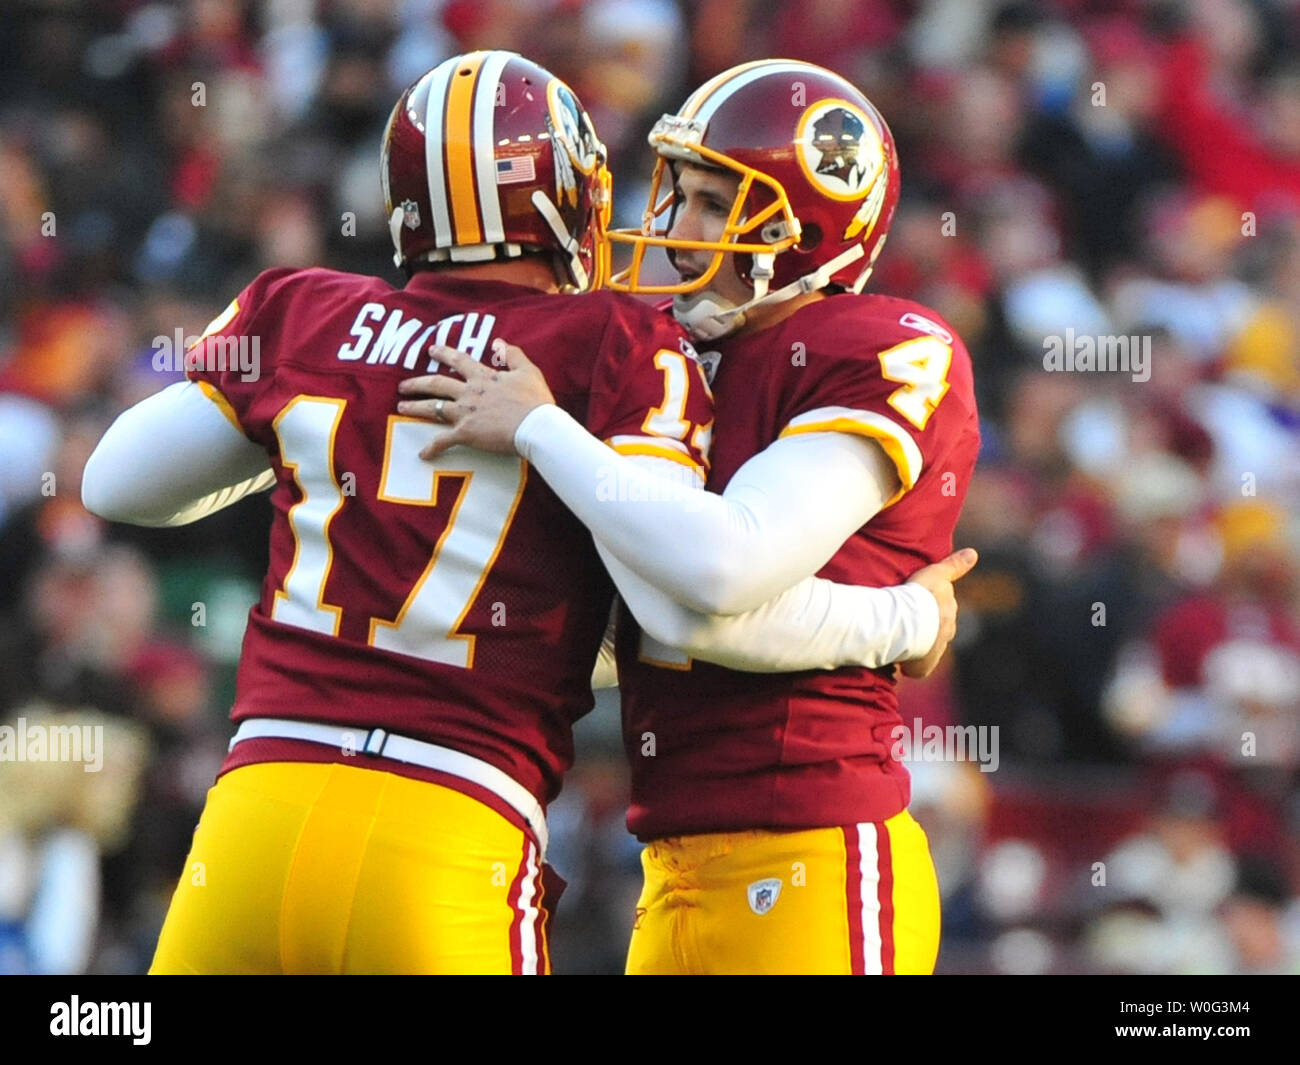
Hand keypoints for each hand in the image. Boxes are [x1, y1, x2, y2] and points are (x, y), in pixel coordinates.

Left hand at [396, 338, 555, 458]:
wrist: (536, 426)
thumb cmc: (535, 401)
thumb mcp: (528, 371)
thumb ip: (513, 355)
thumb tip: (499, 342)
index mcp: (484, 377)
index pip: (459, 360)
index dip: (444, 353)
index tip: (431, 349)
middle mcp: (469, 392)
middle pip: (437, 383)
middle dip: (418, 382)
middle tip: (403, 384)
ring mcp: (465, 412)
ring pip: (433, 407)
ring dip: (415, 407)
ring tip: (402, 406)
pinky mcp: (465, 433)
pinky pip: (443, 441)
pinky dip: (432, 448)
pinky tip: (422, 454)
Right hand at [900, 547, 977, 679]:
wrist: (908, 619)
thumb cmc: (918, 595)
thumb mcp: (935, 574)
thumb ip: (954, 566)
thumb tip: (974, 553)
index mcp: (949, 611)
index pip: (942, 611)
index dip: (928, 609)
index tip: (915, 606)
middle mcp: (947, 631)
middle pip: (936, 630)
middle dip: (925, 628)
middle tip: (905, 622)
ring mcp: (937, 650)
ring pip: (927, 648)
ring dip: (916, 646)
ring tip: (898, 640)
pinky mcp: (925, 667)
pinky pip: (918, 668)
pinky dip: (910, 665)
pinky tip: (898, 660)